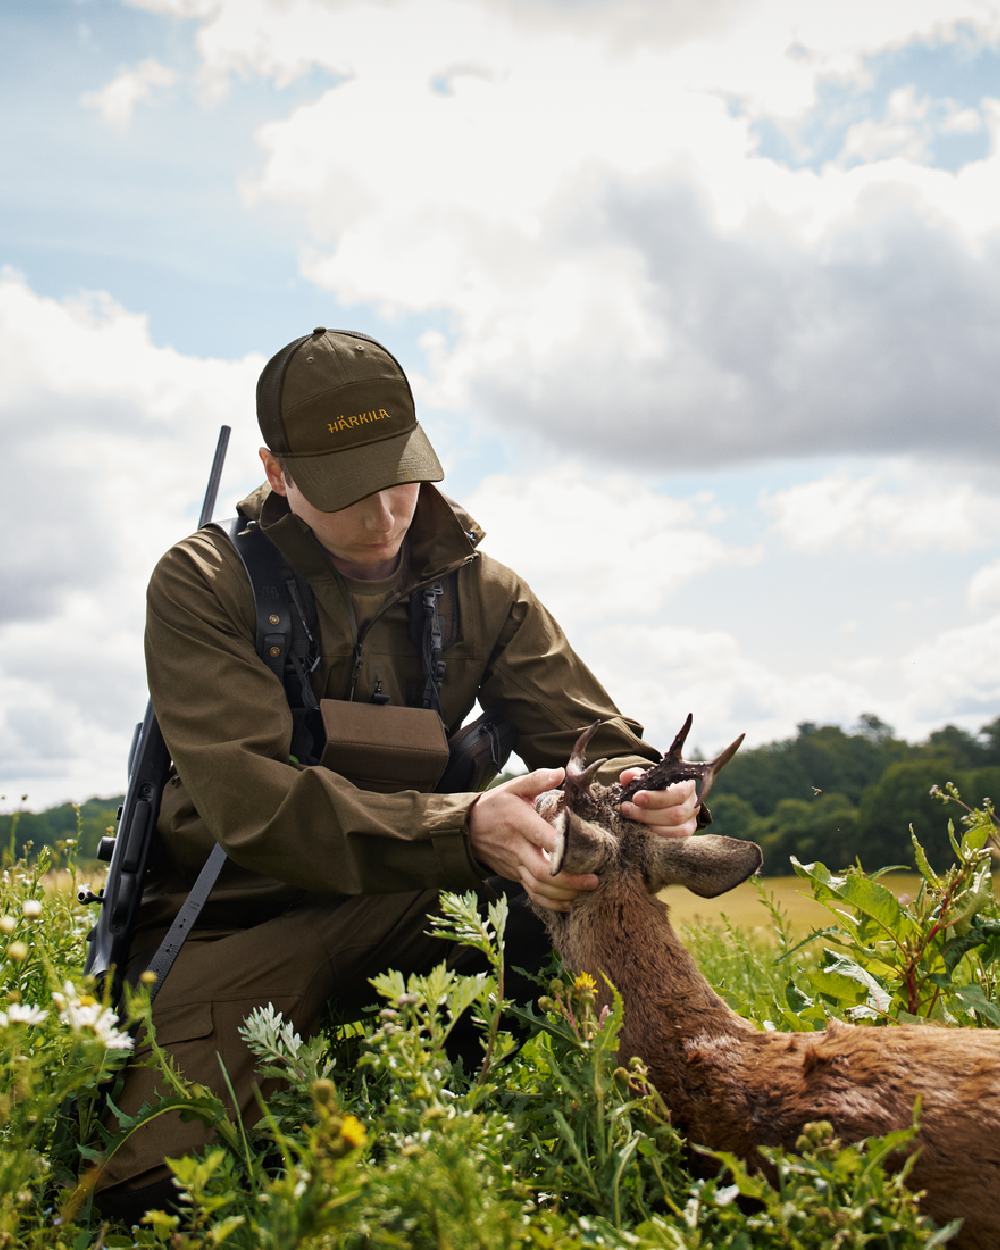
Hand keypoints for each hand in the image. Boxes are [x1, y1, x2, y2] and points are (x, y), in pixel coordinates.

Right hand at [468, 768, 598, 912]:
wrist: (467, 828)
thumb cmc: (495, 805)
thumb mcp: (513, 787)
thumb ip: (537, 780)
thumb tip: (562, 773)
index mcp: (519, 823)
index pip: (543, 838)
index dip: (564, 848)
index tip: (588, 849)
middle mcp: (517, 847)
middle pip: (543, 872)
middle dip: (570, 880)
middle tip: (594, 880)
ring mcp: (514, 865)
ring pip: (539, 887)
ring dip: (564, 893)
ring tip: (587, 891)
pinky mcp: (514, 876)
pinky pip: (532, 894)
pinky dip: (551, 902)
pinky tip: (569, 902)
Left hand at [619, 768, 699, 838]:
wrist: (665, 798)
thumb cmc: (655, 786)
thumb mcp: (647, 778)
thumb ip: (637, 776)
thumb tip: (626, 777)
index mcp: (687, 785)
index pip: (678, 793)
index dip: (656, 797)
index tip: (635, 798)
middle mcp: (693, 803)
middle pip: (676, 813)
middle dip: (647, 813)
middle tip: (627, 809)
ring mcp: (691, 820)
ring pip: (675, 828)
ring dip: (650, 825)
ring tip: (631, 820)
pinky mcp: (687, 832)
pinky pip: (675, 838)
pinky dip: (657, 835)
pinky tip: (641, 830)